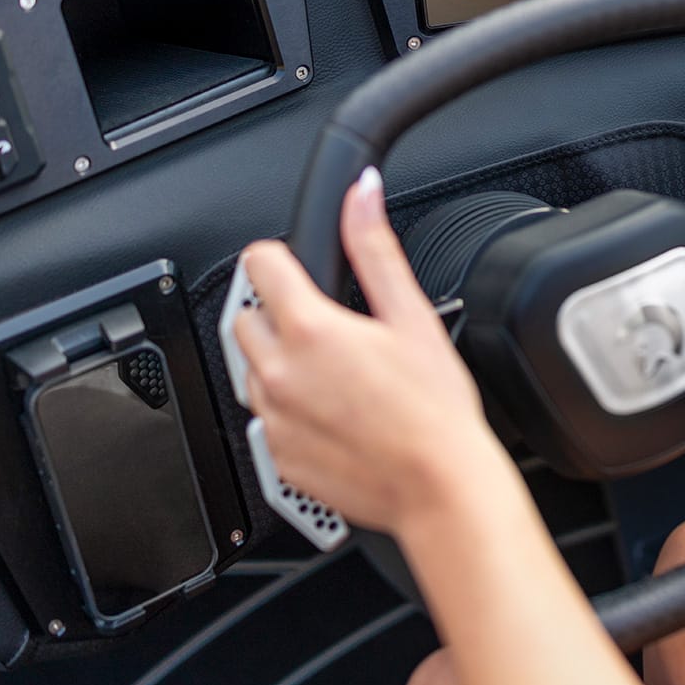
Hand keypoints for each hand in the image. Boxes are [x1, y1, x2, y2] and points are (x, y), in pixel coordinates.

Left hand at [231, 167, 507, 535]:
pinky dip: (289, 412)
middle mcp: (278, 373)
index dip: (283, 258)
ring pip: (252, 371)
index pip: (259, 263)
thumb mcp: (412, 315)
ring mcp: (272, 419)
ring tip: (338, 377)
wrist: (438, 489)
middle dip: (280, 313)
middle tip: (329, 328)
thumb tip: (362, 196)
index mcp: (309, 329)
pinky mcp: (277, 458)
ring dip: (281, 364)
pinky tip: (334, 415)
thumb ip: (375, 248)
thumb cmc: (434, 411)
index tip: (301, 269)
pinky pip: (265, 420)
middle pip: (246, 317)